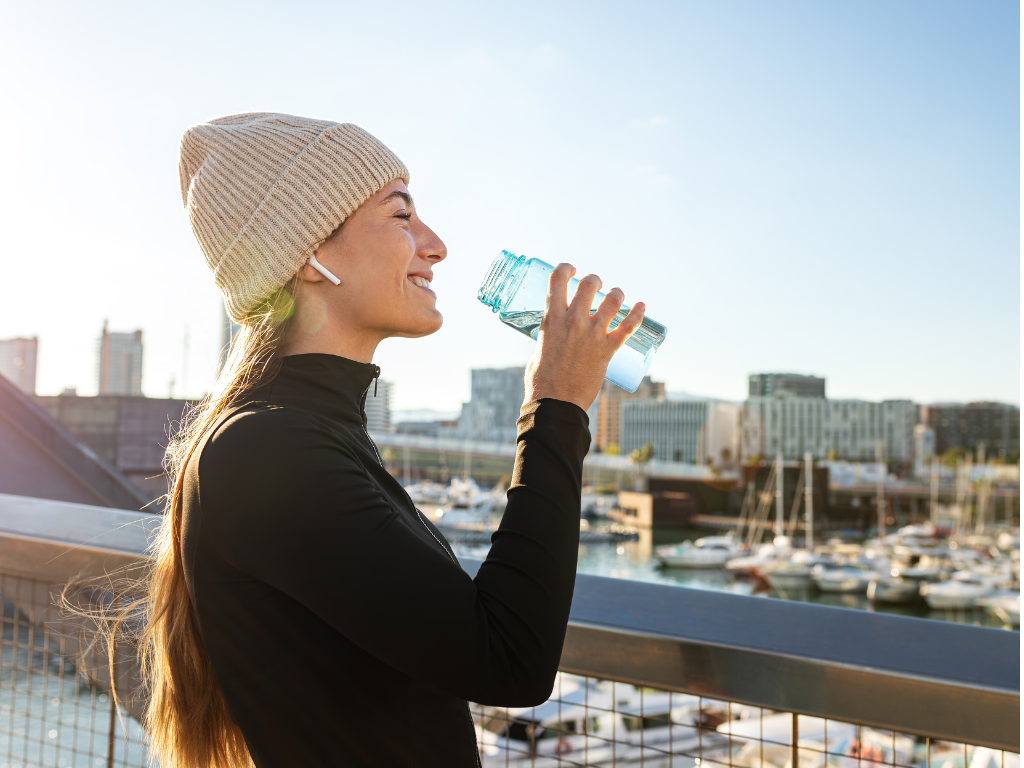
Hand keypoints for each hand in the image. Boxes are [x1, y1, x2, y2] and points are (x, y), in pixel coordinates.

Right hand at [523, 263, 645, 411]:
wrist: (555, 403)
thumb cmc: (541, 381)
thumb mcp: (539, 347)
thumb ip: (549, 334)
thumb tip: (554, 332)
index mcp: (552, 318)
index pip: (558, 278)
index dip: (566, 268)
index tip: (571, 271)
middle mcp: (573, 321)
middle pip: (589, 284)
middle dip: (594, 280)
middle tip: (596, 285)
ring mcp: (593, 334)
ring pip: (613, 300)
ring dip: (617, 294)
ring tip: (616, 296)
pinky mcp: (607, 350)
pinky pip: (628, 327)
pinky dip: (637, 314)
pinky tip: (642, 306)